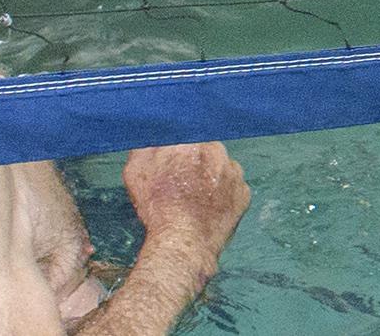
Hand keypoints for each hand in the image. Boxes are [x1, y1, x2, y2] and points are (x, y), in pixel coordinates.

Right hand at [123, 142, 249, 267]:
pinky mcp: (243, 192)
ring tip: (197, 198)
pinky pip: (233, 186)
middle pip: (206, 149)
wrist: (181, 244)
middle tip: (185, 183)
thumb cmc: (157, 209)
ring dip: (212, 176)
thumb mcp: (136, 171)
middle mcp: (215, 150)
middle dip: (197, 162)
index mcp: (189, 141)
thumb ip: (146, 144)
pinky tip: (210, 207)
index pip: (186, 136)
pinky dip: (225, 194)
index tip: (175, 165)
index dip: (179, 152)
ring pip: (221, 166)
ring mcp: (232, 172)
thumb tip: (155, 134)